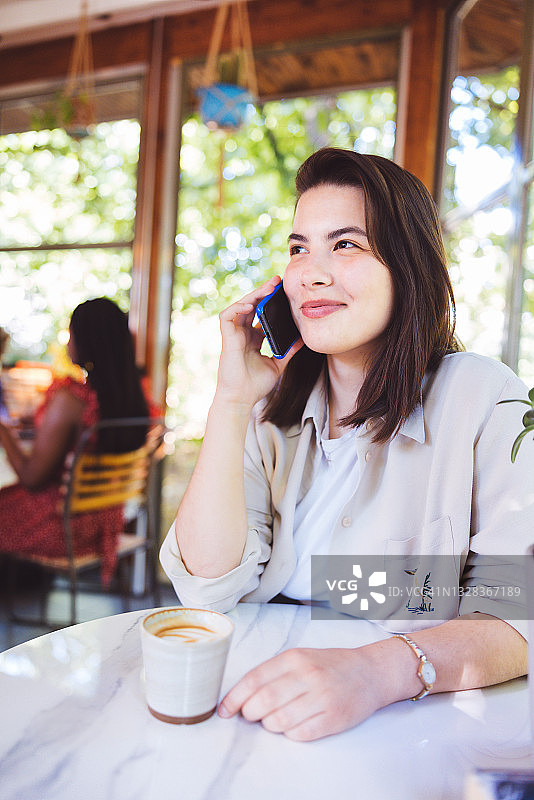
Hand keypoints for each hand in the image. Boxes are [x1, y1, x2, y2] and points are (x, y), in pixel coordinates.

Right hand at [216, 276, 301, 407]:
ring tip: (268, 288)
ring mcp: (234, 335)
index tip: (282, 292)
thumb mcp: (278, 364)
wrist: (242, 398)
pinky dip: (238, 308)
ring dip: (253, 295)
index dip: (269, 301)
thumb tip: (303, 340)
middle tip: (277, 281)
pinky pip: (227, 316)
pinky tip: (251, 305)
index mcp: (252, 338)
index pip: (260, 313)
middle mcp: (242, 333)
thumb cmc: (256, 385)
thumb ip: (288, 350)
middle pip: (251, 305)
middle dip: (263, 292)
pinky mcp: (227, 338)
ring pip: (240, 306)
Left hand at [218, 646, 384, 741]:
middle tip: (250, 714)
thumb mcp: (300, 657)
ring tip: (274, 718)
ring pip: (279, 721)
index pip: (255, 679)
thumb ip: (272, 672)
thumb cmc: (329, 665)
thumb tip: (240, 696)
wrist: (369, 672)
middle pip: (264, 701)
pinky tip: (293, 724)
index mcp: (295, 658)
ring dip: (269, 724)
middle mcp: (308, 675)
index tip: (224, 710)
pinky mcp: (333, 718)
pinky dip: (289, 734)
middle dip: (249, 713)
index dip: (234, 698)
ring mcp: (322, 697)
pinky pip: (299, 734)